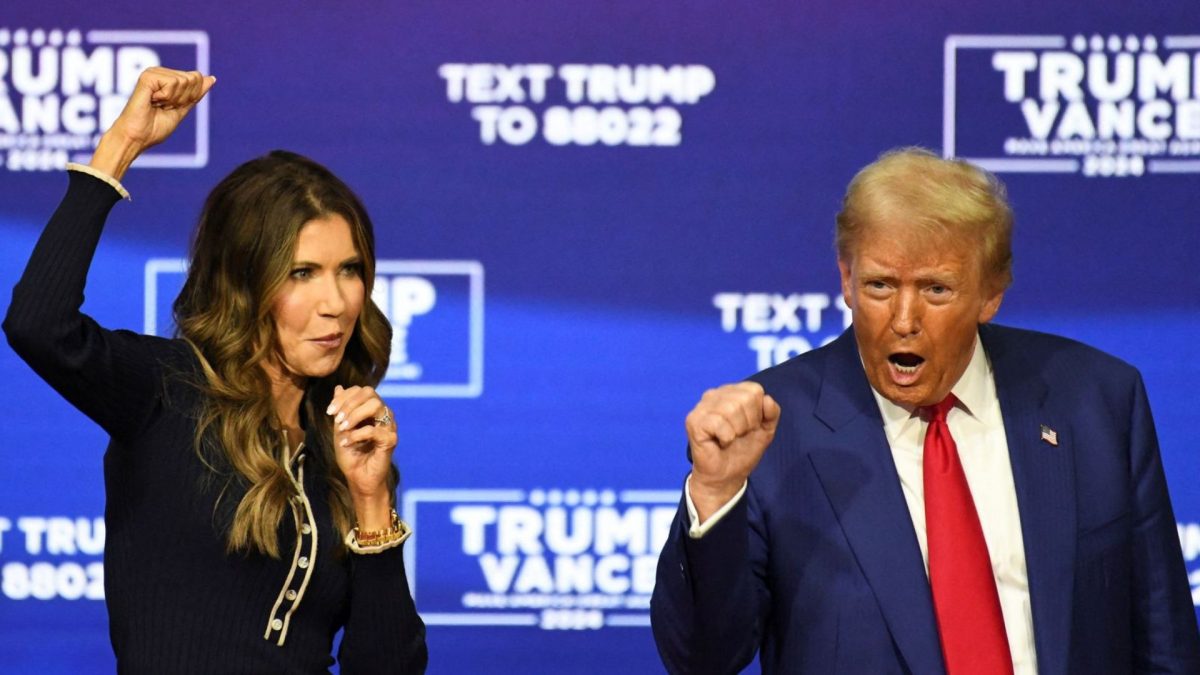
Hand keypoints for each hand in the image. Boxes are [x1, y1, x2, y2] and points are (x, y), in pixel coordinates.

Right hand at [90, 67, 215, 179]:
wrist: (138, 137)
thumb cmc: (155, 128)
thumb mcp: (182, 109)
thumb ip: (196, 93)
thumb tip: (211, 78)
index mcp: (167, 78)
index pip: (197, 78)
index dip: (190, 97)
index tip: (173, 107)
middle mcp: (160, 72)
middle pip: (193, 78)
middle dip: (184, 98)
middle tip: (164, 107)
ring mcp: (153, 73)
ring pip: (184, 80)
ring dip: (174, 99)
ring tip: (157, 105)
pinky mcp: (147, 76)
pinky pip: (173, 82)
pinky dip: (166, 97)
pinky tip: (152, 101)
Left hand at [327, 385, 396, 508]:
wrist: (358, 478)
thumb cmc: (351, 455)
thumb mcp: (340, 429)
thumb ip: (341, 410)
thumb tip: (338, 387)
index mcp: (372, 410)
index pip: (361, 390)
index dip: (344, 397)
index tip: (329, 411)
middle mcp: (383, 415)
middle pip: (370, 393)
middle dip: (349, 403)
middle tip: (337, 419)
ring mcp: (389, 426)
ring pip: (376, 405)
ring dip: (355, 415)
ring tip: (342, 428)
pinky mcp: (391, 440)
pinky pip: (374, 430)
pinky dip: (357, 435)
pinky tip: (347, 443)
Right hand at [685, 382, 779, 520]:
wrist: (726, 477)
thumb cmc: (743, 451)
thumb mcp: (766, 430)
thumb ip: (772, 412)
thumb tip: (766, 399)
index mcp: (730, 392)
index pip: (754, 390)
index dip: (758, 412)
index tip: (750, 427)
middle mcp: (714, 395)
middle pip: (745, 399)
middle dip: (748, 422)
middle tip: (739, 435)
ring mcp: (702, 407)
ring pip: (731, 408)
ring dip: (737, 431)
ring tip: (729, 438)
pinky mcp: (694, 421)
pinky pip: (719, 423)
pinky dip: (726, 437)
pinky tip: (720, 442)